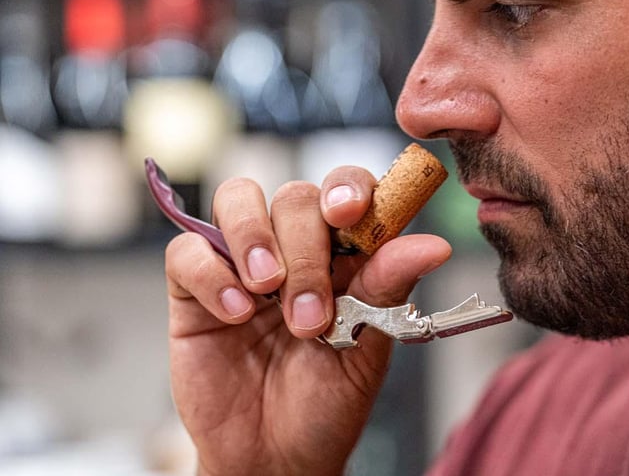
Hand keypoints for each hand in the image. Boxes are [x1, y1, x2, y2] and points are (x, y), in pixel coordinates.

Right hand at [165, 166, 451, 475]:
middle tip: (308, 314)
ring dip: (254, 237)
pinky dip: (211, 274)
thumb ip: (388, 287)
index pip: (347, 190)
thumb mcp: (366, 347)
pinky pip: (187, 250)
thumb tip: (434, 245)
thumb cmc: (326, 403)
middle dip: (304, 249)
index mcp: (343, 256)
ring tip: (266, 290)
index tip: (349, 211)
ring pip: (237, 198)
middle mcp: (293, 249)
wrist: (274, 458)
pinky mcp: (194, 290)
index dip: (349, 187)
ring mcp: (242, 264)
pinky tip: (233, 314)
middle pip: (294, 197)